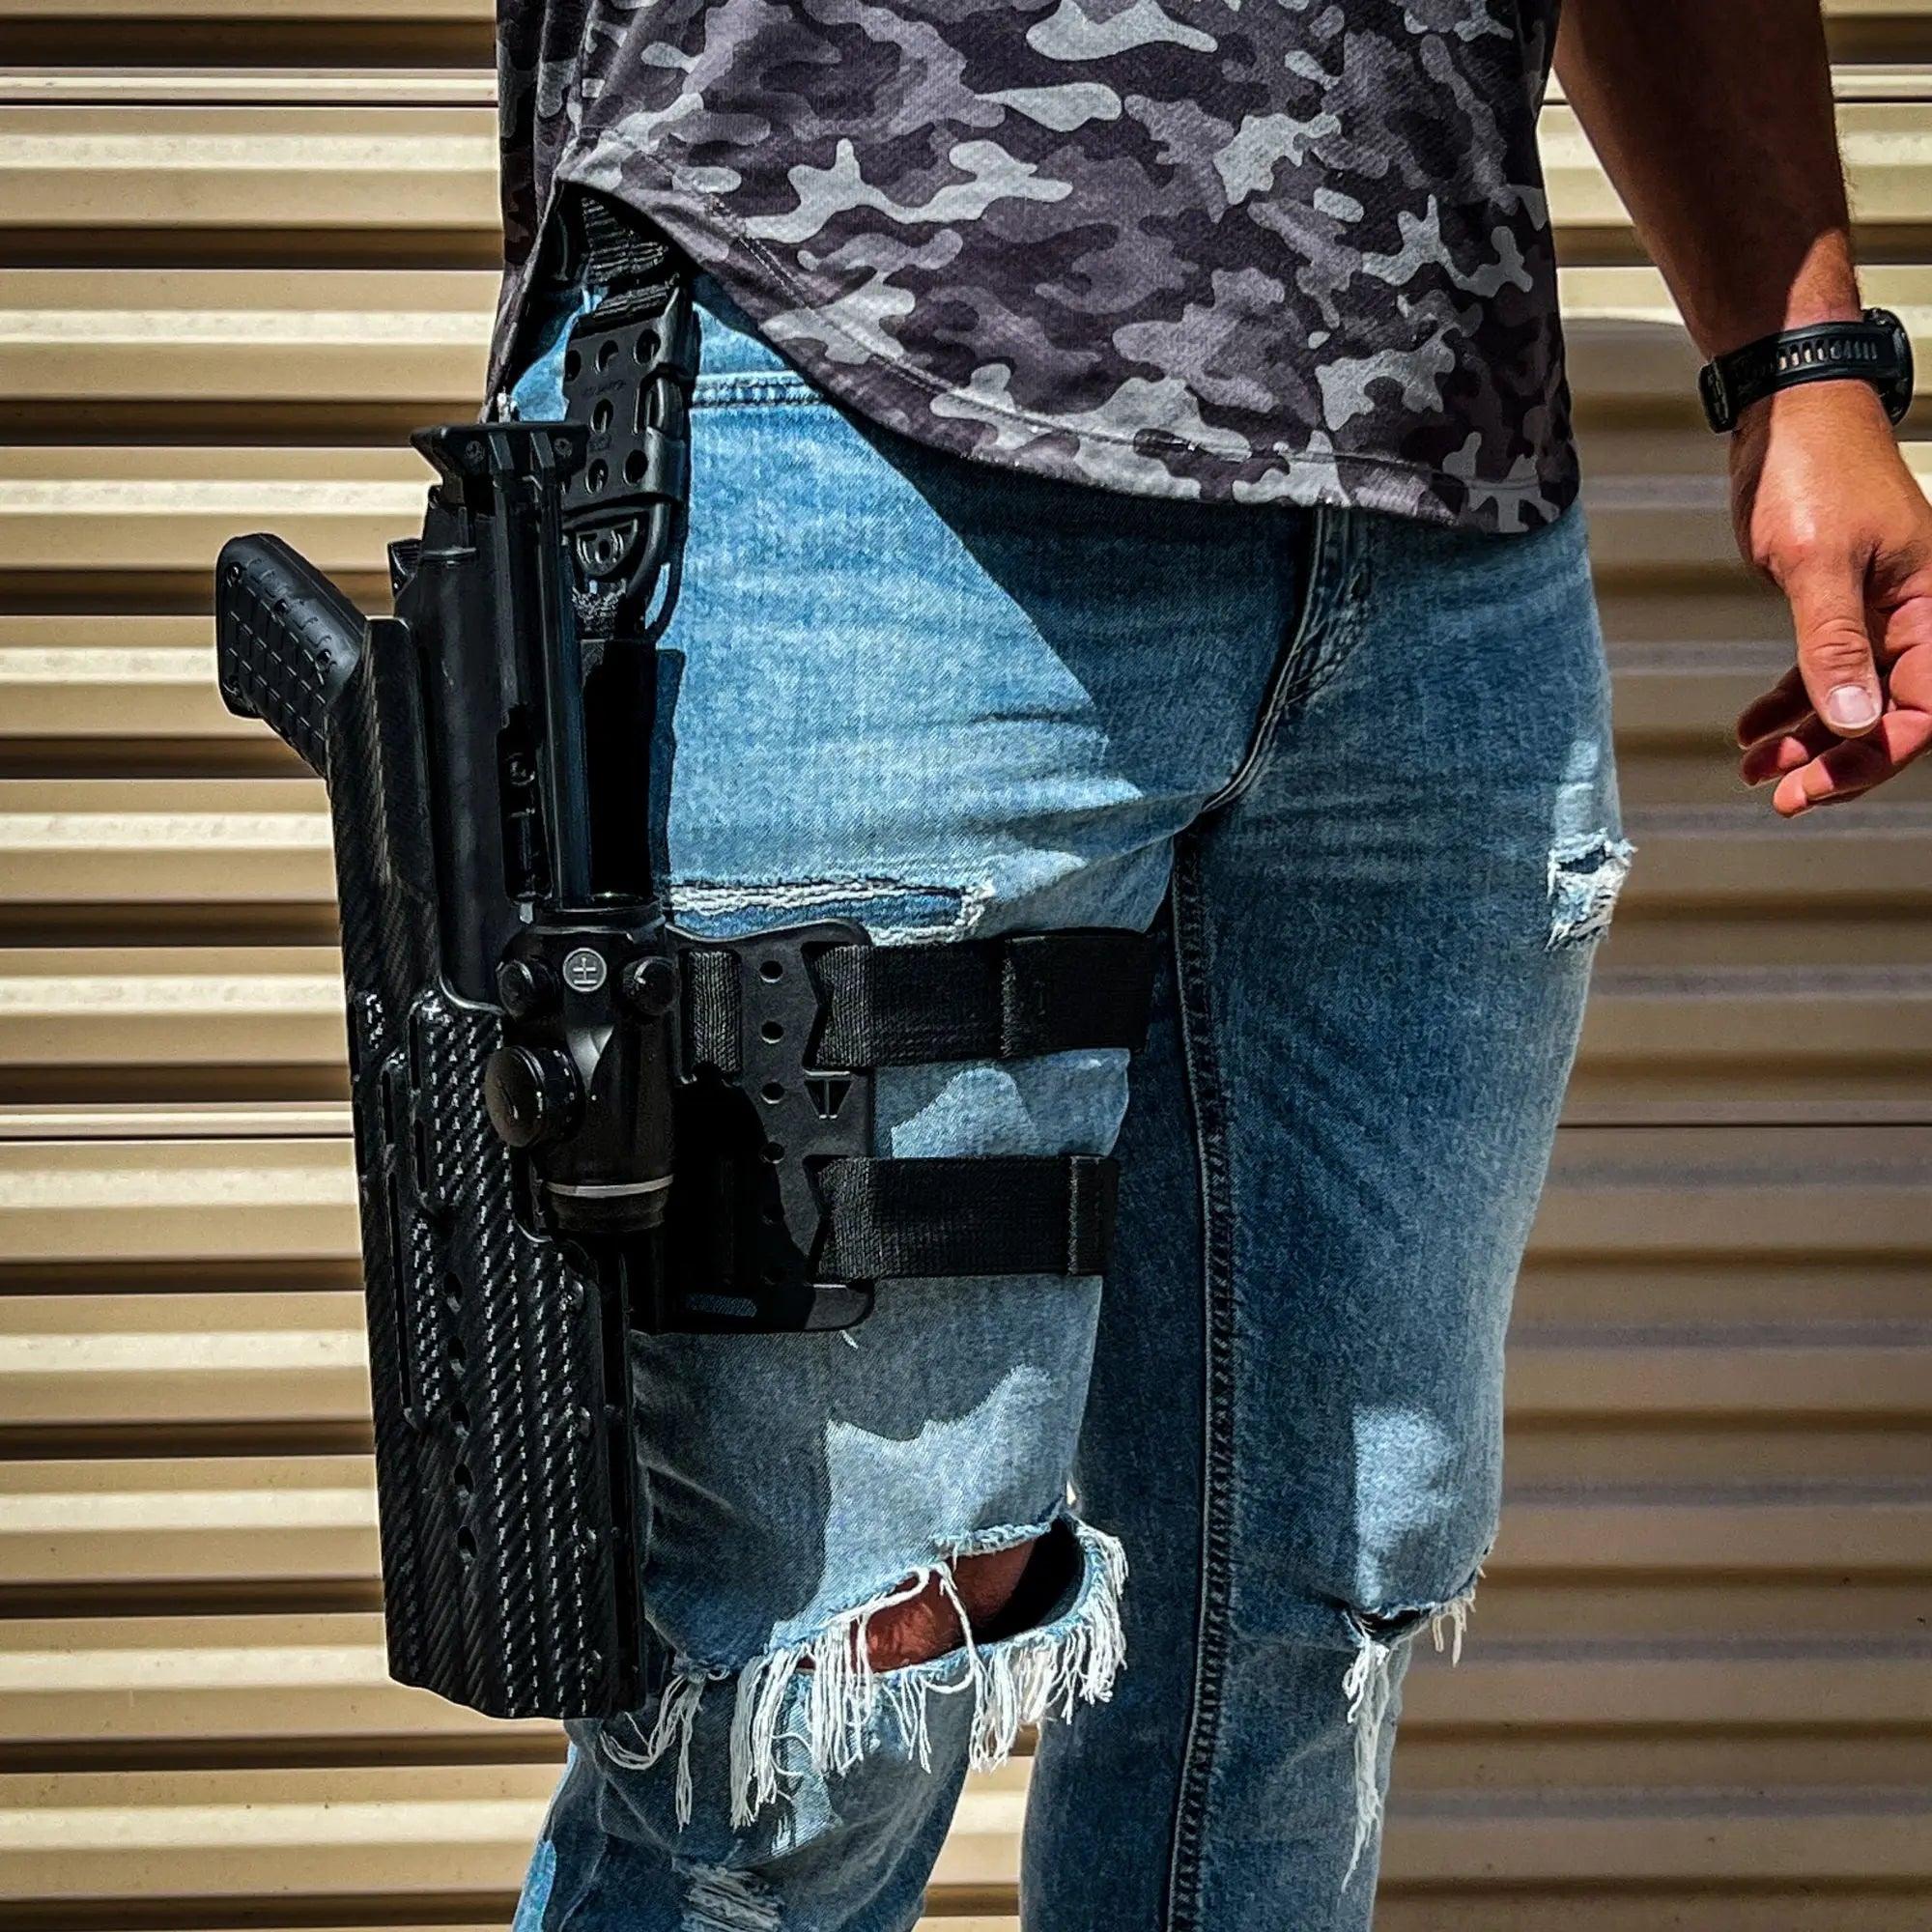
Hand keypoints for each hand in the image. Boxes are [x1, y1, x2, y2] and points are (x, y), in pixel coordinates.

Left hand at [1729, 380, 1931, 814]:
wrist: (1786, 413)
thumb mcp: (1817, 563)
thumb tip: (1855, 720)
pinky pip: (1823, 668)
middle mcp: (1914, 613)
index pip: (1922, 708)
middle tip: (1782, 796)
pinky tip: (1752, 732)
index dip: (1872, 758)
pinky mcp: (1839, 600)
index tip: (1815, 788)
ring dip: (1806, 740)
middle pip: (1888, 712)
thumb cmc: (1811, 471)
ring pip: (1852, 695)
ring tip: (1754, 772)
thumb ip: (1833, 644)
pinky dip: (1790, 703)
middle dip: (1835, 761)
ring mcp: (1877, 609)